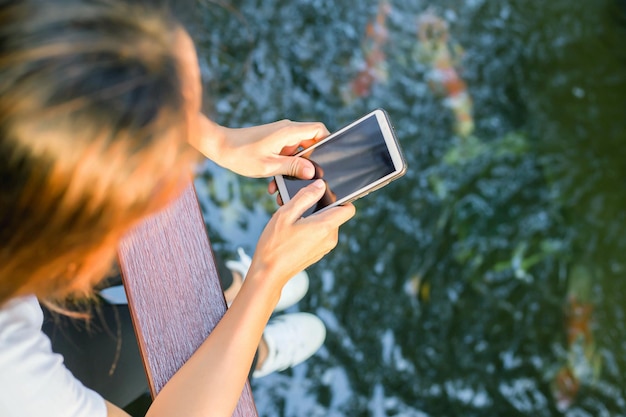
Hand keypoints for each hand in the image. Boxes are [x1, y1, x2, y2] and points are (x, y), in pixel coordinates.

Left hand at [195, 115, 328, 178]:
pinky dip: (283, 167)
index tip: (328, 160)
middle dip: (308, 164)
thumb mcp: (269, 165)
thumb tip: (313, 172)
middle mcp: (286, 131)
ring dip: (293, 169)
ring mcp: (279, 136)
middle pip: (310, 144)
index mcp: (288, 132)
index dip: (328, 143)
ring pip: (297, 152)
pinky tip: (274, 182)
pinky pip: (285, 154)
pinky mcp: (272, 142)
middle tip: (304, 180)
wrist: (218, 146)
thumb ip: (293, 168)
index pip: (319, 130)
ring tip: (283, 185)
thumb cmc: (240, 154)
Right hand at [246, 180, 354, 295]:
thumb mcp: (286, 214)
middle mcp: (330, 238)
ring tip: (293, 220)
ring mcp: (325, 248)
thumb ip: (305, 197)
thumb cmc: (274, 245)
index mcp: (325, 227)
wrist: (268, 273)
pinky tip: (293, 231)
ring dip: (313, 218)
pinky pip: (320, 235)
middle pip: (335, 215)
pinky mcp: (318, 253)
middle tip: (298, 206)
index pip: (349, 208)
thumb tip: (320, 185)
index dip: (341, 199)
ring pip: (326, 225)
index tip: (324, 196)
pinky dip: (310, 229)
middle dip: (319, 207)